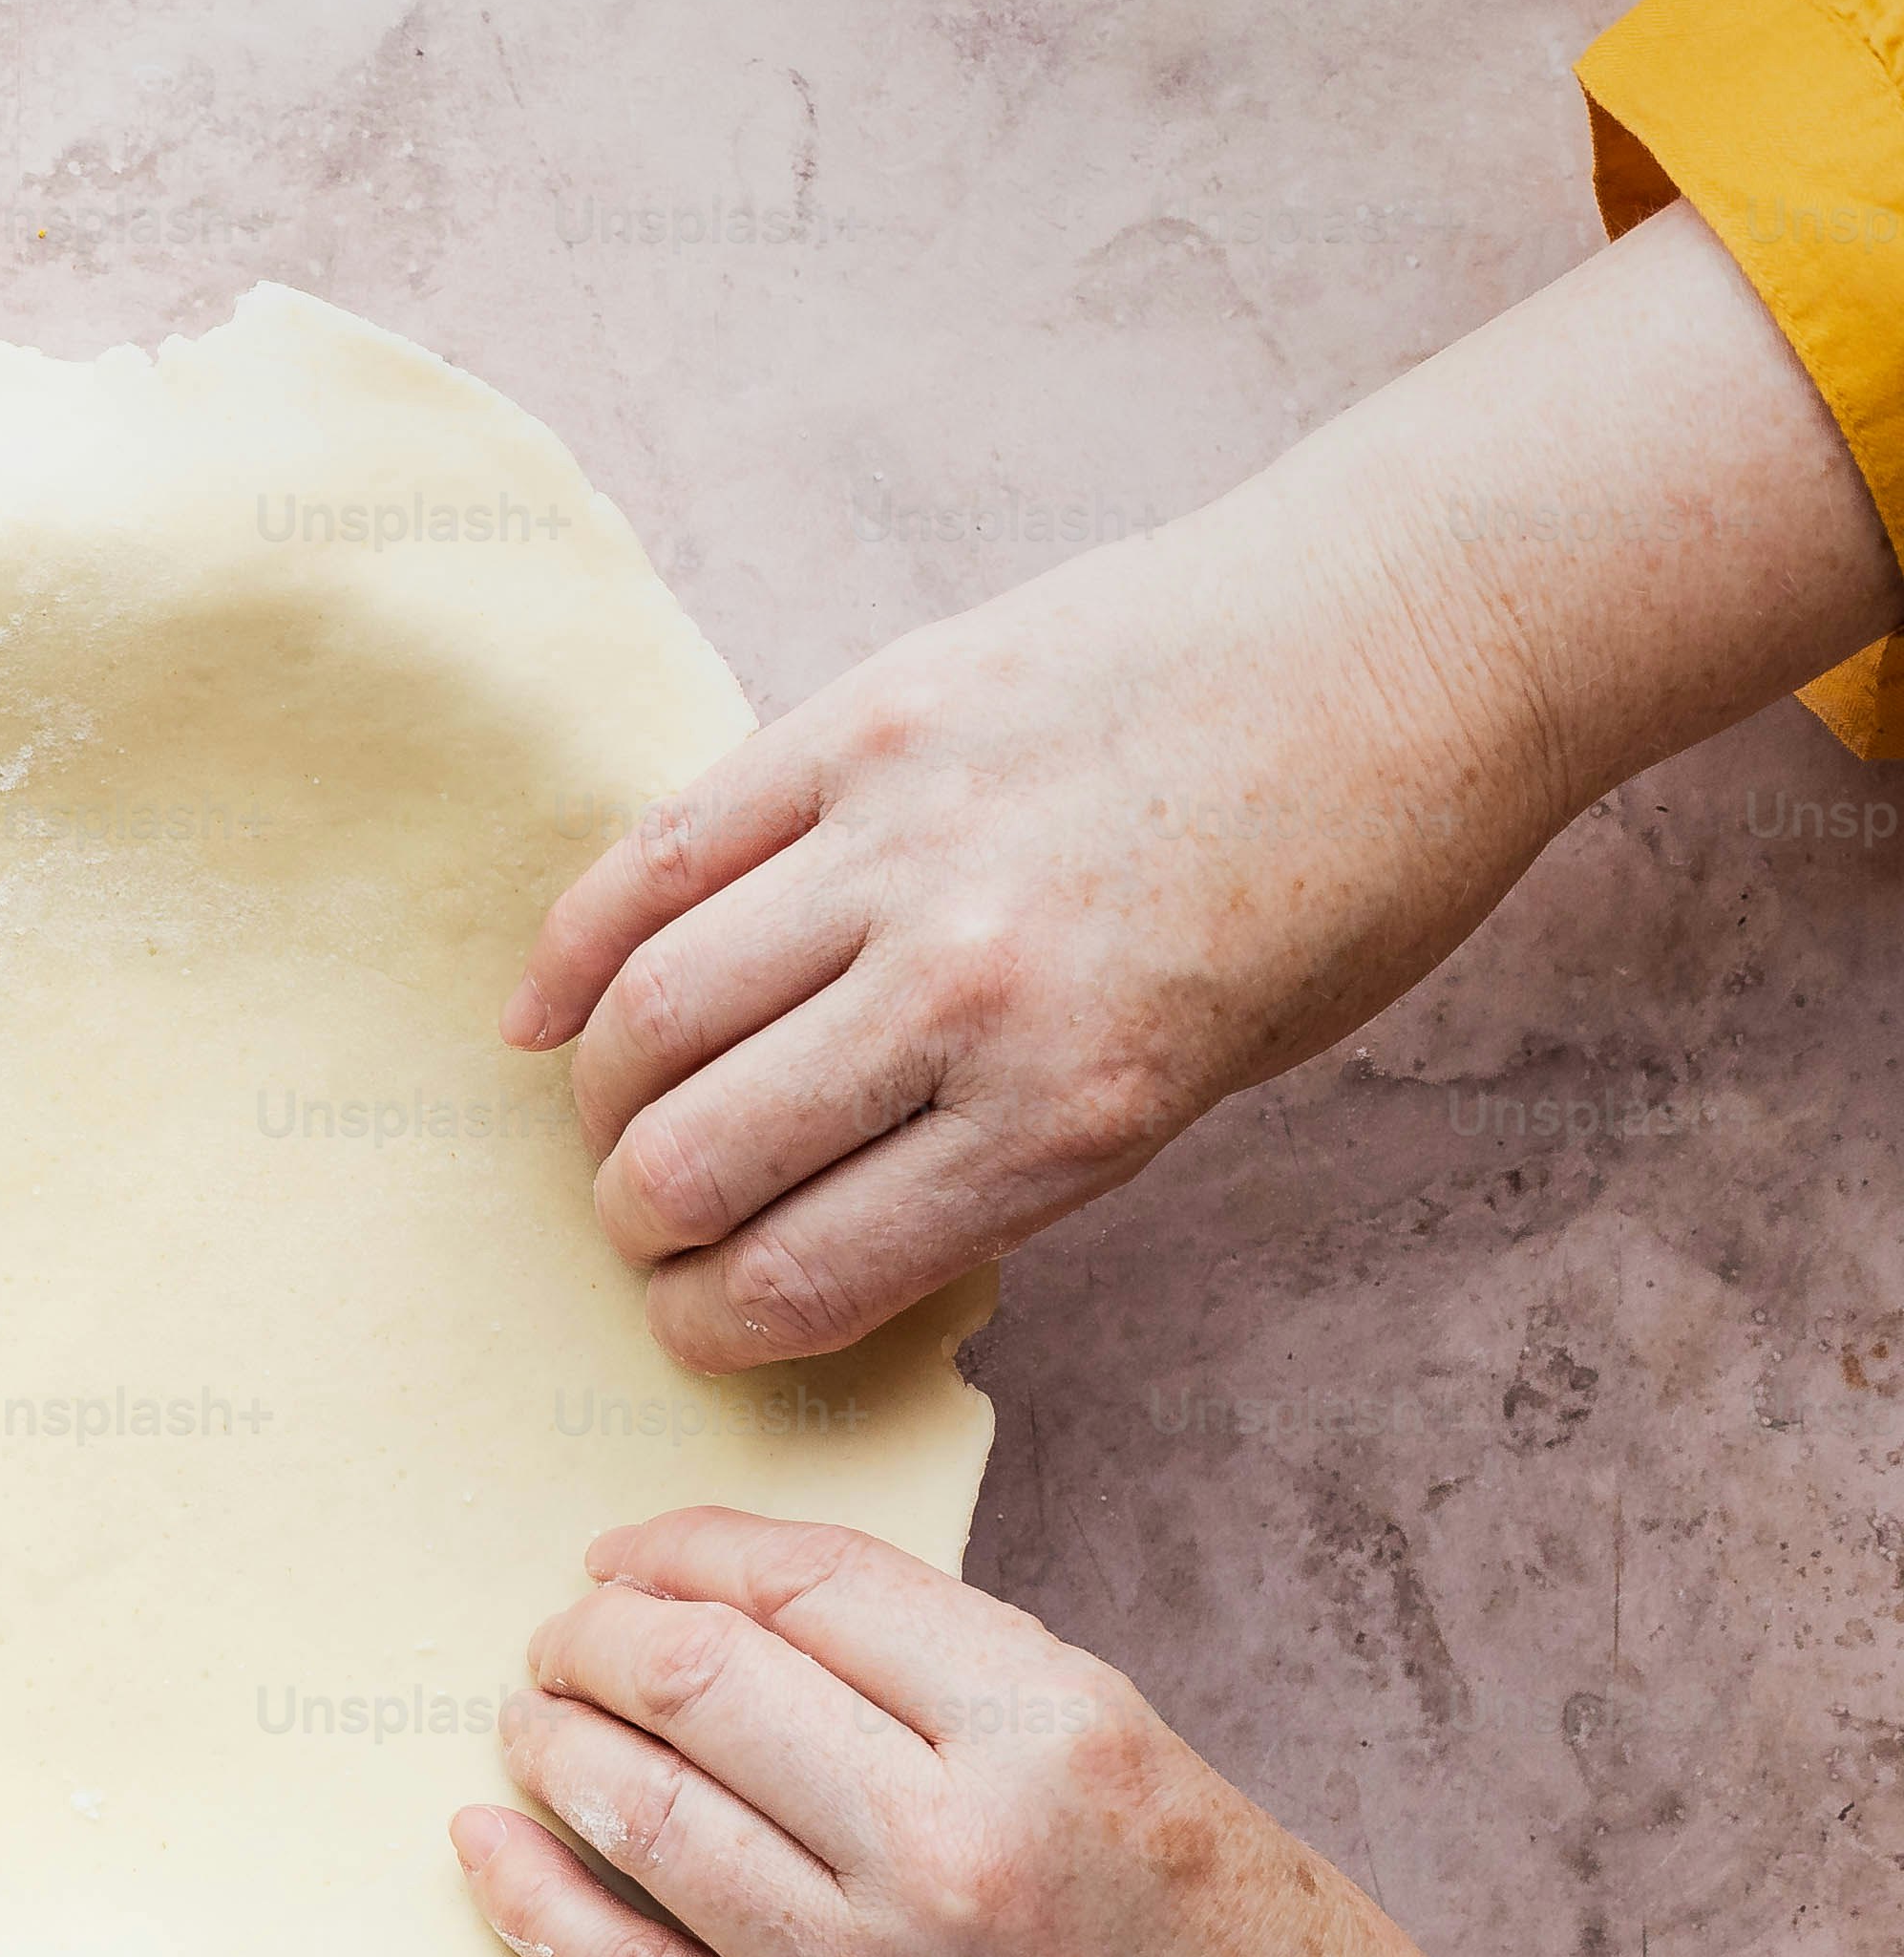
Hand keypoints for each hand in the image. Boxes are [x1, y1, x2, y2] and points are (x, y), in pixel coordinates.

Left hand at [444, 1509, 1548, 1956]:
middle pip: (702, 1684)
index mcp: (1067, 1737)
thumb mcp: (1173, 1788)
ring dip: (557, 1746)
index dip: (697, 1551)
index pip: (817, 1588)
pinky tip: (486, 1844)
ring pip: (645, 1817)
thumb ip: (993, 1714)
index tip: (639, 1553)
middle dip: (602, 1635)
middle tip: (568, 1633)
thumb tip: (802, 1644)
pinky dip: (532, 1897)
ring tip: (530, 1719)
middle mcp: (957, 1849)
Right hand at [506, 491, 1564, 1370]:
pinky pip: (658, 857)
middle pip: (692, 1157)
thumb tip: (824, 1210)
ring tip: (619, 1112)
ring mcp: (901, 842)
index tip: (694, 1317)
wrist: (1410, 634)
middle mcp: (970, 986)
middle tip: (649, 1220)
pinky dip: (572, 950)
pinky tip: (545, 1012)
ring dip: (602, 1097)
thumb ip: (1016, 1146)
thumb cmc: (1343, 874)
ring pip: (649, 1015)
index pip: (801, 1271)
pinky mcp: (860, 722)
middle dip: (641, 1222)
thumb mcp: (1213, 1074)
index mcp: (1075, 1106)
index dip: (710, 1322)